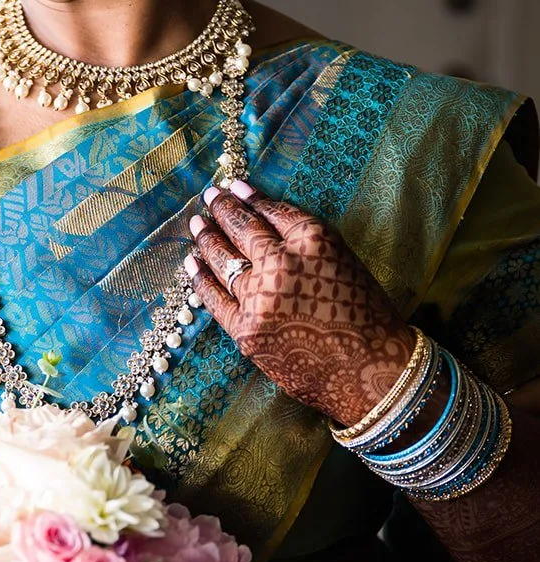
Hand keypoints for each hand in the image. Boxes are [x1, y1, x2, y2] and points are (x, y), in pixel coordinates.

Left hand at [183, 181, 415, 428]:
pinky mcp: (245, 329)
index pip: (272, 211)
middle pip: (243, 228)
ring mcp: (260, 296)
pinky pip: (214, 297)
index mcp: (315, 240)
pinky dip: (200, 278)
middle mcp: (283, 262)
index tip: (235, 187)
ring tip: (197, 223)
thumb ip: (307, 243)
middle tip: (210, 196)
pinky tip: (191, 262)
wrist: (371, 374)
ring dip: (207, 238)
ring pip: (224, 259)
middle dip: (223, 209)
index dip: (251, 197)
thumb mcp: (345, 263)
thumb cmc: (367, 317)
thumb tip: (266, 224)